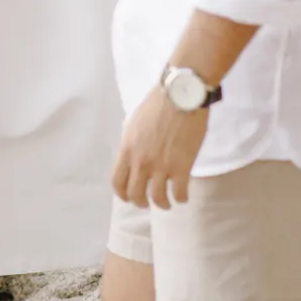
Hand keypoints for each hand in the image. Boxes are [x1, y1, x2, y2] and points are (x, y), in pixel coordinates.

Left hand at [112, 89, 208, 208]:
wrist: (181, 95)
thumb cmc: (158, 104)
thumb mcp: (135, 123)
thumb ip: (132, 144)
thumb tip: (134, 155)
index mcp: (127, 149)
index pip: (117, 181)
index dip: (122, 193)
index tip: (128, 197)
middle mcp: (141, 161)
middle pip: (135, 194)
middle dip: (140, 202)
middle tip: (147, 202)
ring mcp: (161, 166)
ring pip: (157, 198)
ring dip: (162, 204)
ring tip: (167, 203)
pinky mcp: (182, 167)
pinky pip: (179, 193)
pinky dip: (181, 198)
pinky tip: (183, 196)